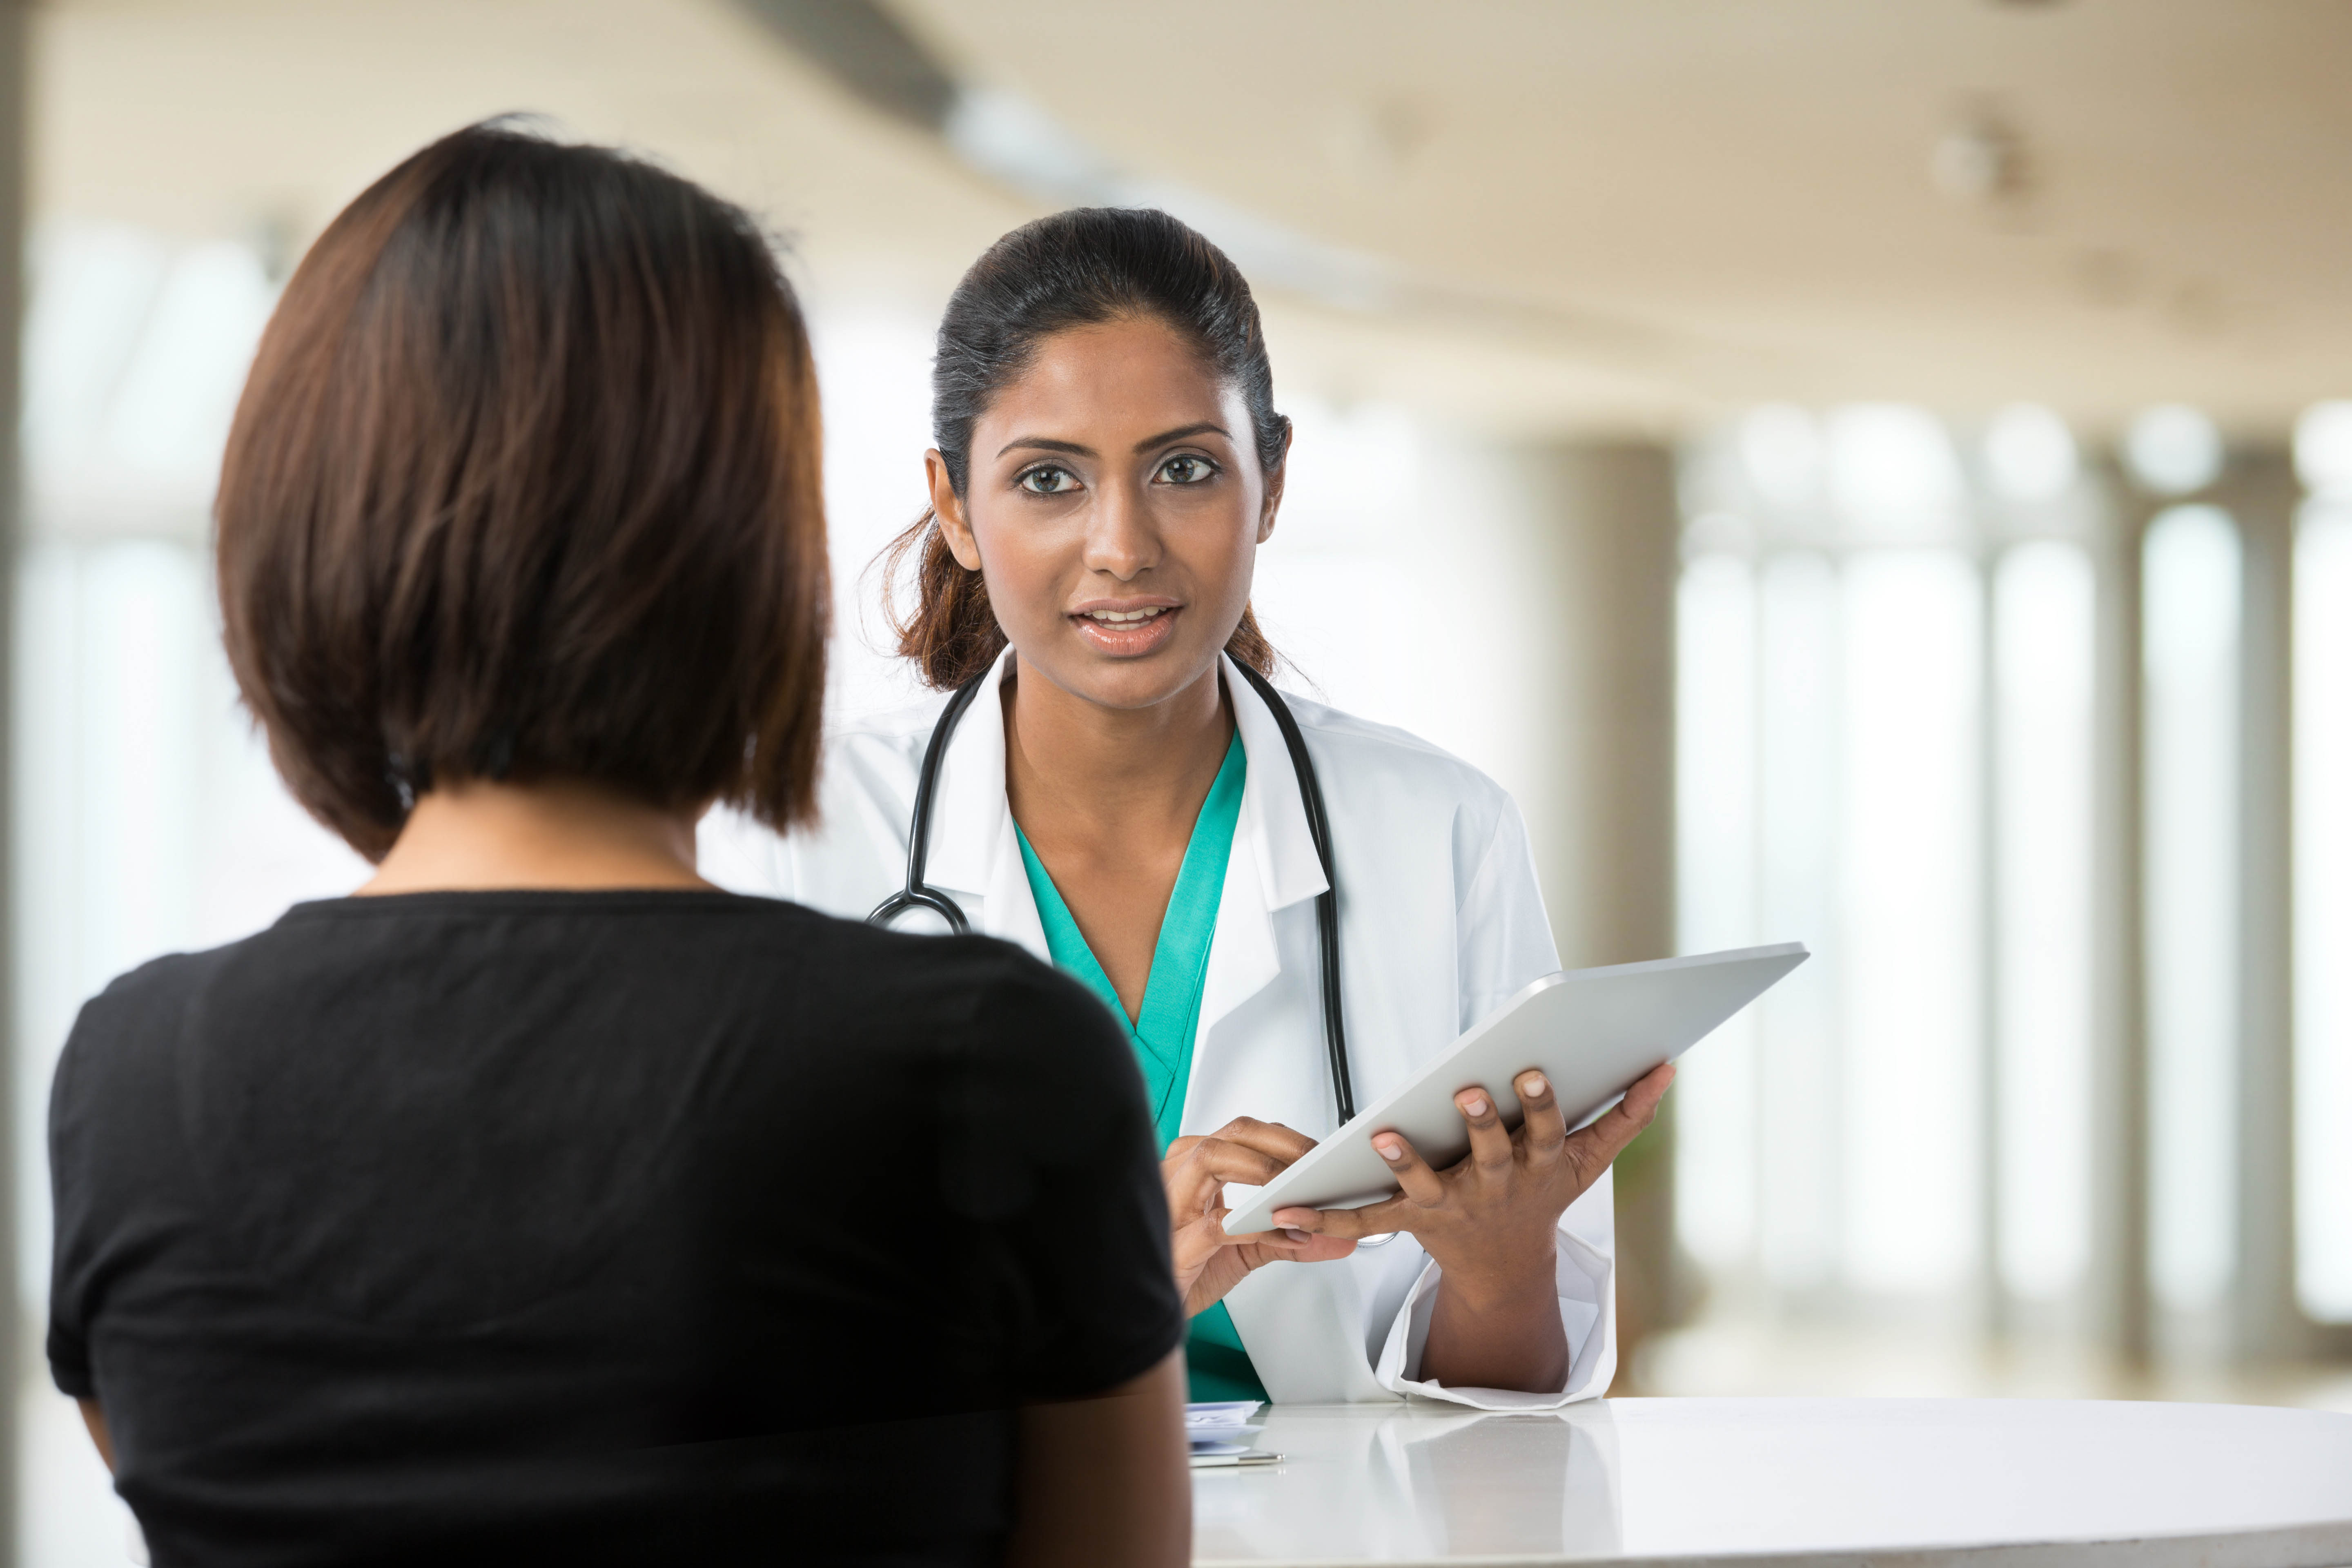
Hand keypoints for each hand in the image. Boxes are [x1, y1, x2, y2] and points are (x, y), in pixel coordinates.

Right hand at [1162, 1118, 1356, 1315]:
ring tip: (1298, 1191)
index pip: (1243, 1134)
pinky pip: (1216, 1223)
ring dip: (1263, 1169)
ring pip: (1211, 1158)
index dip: (1285, 1138)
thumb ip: (1290, 1239)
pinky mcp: (1175, 1243)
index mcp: (1195, 1170)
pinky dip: (1255, 1228)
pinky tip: (1284, 1237)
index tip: (1321, 1155)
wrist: (1151, 1312)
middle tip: (1317, 1164)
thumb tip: (1340, 1237)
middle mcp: (1179, 1176)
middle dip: (1281, 1143)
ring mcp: (1172, 1204)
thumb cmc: (1191, 1271)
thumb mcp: (1247, 1251)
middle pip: (1231, 1135)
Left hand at [1275, 1064, 1674, 1292]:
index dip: (1538, 1105)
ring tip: (1382, 1135)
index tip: (1532, 1072)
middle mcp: (1494, 1186)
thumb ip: (1626, 1115)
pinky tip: (1290, 1207)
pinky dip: (1328, 1214)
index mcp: (1536, 1166)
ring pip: (1426, 1183)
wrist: (1505, 1266)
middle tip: (1466, 1091)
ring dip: (1405, 1161)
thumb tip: (1665, 1069)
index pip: (1542, 1131)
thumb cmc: (1544, 1193)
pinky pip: (1368, 1218)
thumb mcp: (1589, 1162)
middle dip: (1480, 1123)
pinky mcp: (1411, 1220)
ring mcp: (1451, 1205)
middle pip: (1487, 1153)